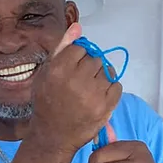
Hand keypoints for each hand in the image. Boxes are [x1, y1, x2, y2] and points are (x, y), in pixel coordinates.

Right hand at [27, 22, 122, 154]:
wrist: (53, 135)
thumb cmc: (47, 103)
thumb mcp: (46, 74)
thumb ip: (62, 49)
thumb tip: (77, 27)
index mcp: (59, 69)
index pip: (80, 49)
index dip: (76, 58)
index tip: (71, 70)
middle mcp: (76, 80)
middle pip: (94, 58)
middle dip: (89, 68)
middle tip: (79, 83)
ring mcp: (93, 94)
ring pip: (107, 70)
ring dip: (100, 77)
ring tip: (88, 90)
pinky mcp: (105, 106)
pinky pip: (116, 85)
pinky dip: (109, 89)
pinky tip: (96, 97)